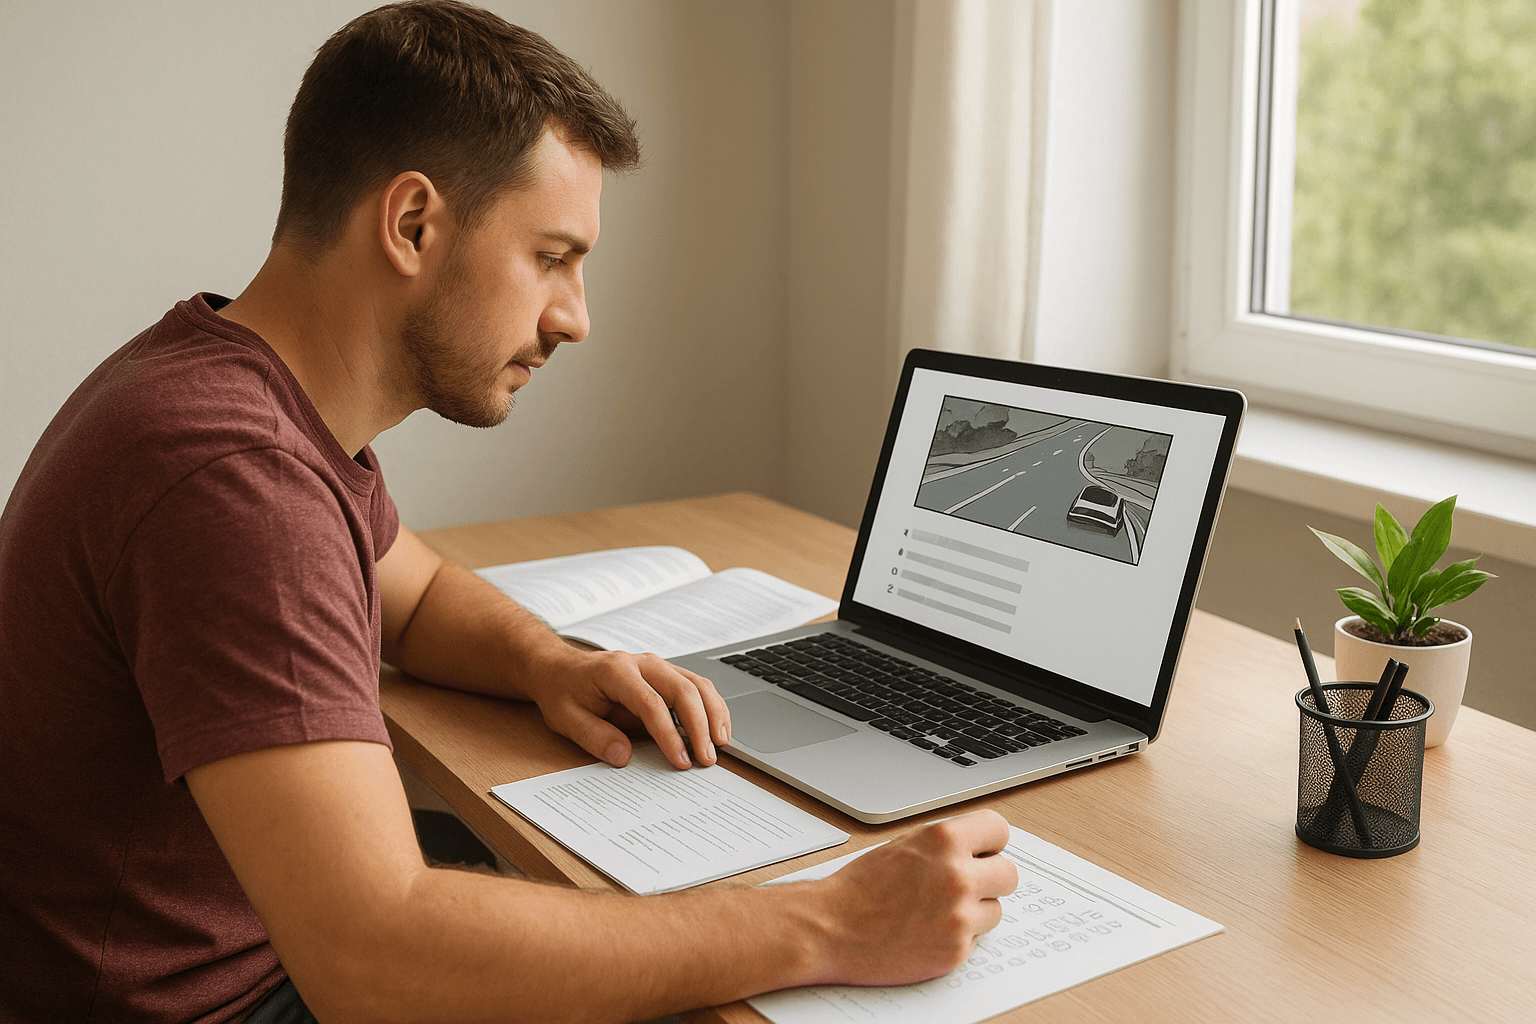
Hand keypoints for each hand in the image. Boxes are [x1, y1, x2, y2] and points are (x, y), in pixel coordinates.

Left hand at [523, 643, 729, 769]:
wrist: (560, 668)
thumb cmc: (563, 692)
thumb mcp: (565, 719)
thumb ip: (594, 737)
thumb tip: (624, 756)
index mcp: (615, 671)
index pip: (651, 703)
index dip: (669, 734)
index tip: (680, 760)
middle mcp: (642, 663)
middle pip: (683, 689)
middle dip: (700, 725)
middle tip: (707, 758)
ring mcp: (657, 666)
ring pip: (697, 684)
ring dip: (713, 714)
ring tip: (720, 745)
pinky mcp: (665, 674)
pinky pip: (696, 686)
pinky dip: (711, 707)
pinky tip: (717, 729)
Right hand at [809, 810, 1016, 985]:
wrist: (830, 928)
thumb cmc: (861, 886)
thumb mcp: (904, 845)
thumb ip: (945, 843)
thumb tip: (979, 847)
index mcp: (944, 841)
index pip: (1000, 830)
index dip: (990, 842)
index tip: (983, 851)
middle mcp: (957, 876)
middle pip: (1009, 874)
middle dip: (989, 878)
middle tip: (964, 884)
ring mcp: (958, 917)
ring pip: (995, 910)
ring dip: (975, 910)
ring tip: (938, 909)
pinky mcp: (955, 950)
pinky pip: (975, 939)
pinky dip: (957, 936)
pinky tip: (928, 930)